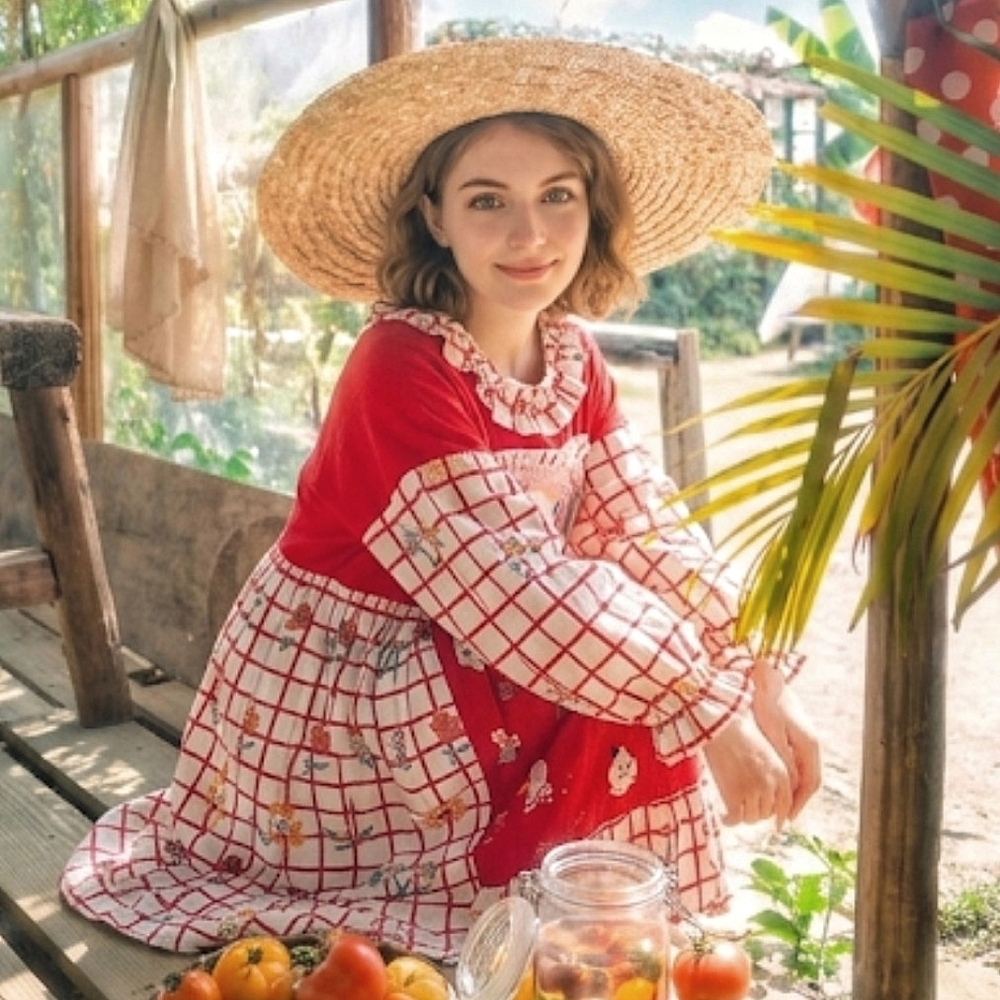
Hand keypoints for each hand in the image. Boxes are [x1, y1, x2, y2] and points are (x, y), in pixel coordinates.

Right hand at [702, 711, 792, 827]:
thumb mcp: (766, 753)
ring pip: (752, 818)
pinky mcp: (734, 795)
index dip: (780, 815)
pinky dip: (730, 821)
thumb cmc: (741, 733)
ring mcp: (752, 791)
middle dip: (758, 813)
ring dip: (744, 816)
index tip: (776, 823)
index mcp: (781, 774)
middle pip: (767, 813)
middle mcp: (770, 785)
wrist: (722, 726)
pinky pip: (735, 818)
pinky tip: (724, 817)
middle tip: (746, 810)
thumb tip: (768, 795)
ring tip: (734, 811)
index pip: (785, 804)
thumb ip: (773, 774)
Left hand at [750, 661, 821, 820]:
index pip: (810, 783)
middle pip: (809, 780)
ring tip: (777, 804)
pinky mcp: (794, 731)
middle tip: (781, 816)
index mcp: (809, 744)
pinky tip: (774, 780)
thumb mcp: (772, 733)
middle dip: (796, 800)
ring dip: (792, 789)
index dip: (797, 803)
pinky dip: (788, 775)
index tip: (785, 819)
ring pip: (803, 770)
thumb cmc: (765, 702)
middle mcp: (811, 742)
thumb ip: (783, 758)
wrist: (764, 676)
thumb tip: (790, 784)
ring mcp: (804, 736)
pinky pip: (796, 760)